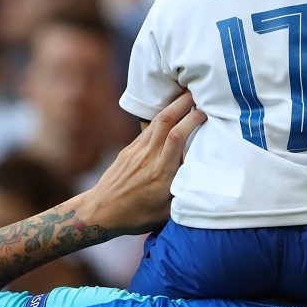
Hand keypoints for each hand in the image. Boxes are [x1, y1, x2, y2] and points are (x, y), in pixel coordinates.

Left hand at [83, 92, 206, 234]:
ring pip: (156, 121)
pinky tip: (170, 114)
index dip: (191, 120)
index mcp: (161, 172)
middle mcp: (149, 156)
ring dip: (173, 106)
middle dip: (183, 102)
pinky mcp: (129, 149)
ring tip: (187, 96)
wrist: (100, 211)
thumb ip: (185, 195)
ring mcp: (137, 150)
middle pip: (166, 120)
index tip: (206, 113)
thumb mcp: (166, 213)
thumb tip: (205, 183)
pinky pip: (148, 129)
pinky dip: (161, 118)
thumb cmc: (136, 216)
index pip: (177, 136)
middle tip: (198, 90)